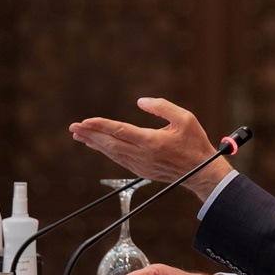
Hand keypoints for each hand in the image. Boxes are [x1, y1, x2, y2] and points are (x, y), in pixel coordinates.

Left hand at [69, 97, 229, 199]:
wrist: (201, 172)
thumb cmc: (194, 143)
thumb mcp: (185, 118)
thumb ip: (162, 107)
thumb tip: (140, 102)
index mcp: (151, 141)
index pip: (119, 131)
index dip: (100, 125)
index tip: (85, 121)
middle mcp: (142, 155)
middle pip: (109, 144)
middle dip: (90, 135)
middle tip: (73, 127)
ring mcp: (140, 165)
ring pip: (112, 153)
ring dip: (94, 143)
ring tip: (80, 136)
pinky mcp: (141, 170)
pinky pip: (118, 159)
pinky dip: (106, 151)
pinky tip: (99, 146)